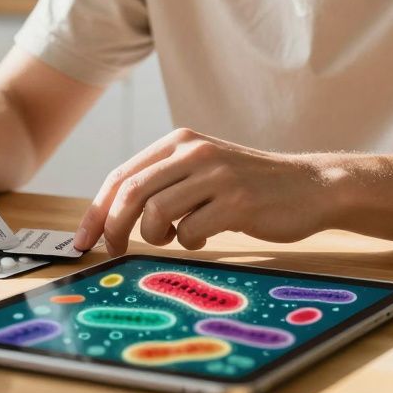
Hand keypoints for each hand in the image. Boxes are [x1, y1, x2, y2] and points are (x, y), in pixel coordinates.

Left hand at [74, 128, 331, 254]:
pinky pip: (190, 231)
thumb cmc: (248, 185)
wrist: (309, 186)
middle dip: (113, 227)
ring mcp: (216, 174)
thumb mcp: (201, 169)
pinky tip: (204, 236)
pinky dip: (188, 243)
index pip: (121, 175)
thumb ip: (163, 181)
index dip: (97, 210)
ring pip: (156, 212)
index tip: (84, 239)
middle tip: (115, 250)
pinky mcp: (237, 200)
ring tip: (171, 238)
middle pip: (130, 192)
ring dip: (155, 236)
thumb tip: (110, 216)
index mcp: (179, 141)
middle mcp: (194, 151)